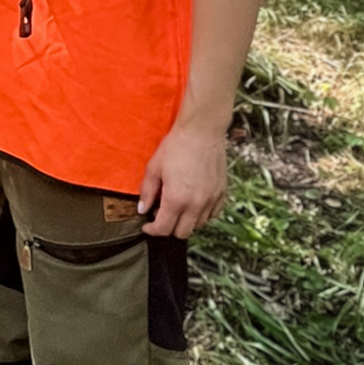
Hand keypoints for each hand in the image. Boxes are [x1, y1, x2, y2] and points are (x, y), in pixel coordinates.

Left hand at [137, 123, 228, 237]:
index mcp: (176, 199)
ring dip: (185, 221)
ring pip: (198, 225)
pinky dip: (202, 214)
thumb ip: (147, 191)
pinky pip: (213, 214)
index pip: (163, 229)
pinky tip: (193, 202)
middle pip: (181, 232)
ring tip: (177, 206)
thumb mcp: (154, 167)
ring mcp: (211, 200)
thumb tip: (142, 209)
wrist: (202, 131)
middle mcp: (196, 204)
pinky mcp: (221, 193)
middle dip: (168, 227)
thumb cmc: (177, 146)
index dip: (152, 230)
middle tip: (160, 214)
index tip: (147, 226)